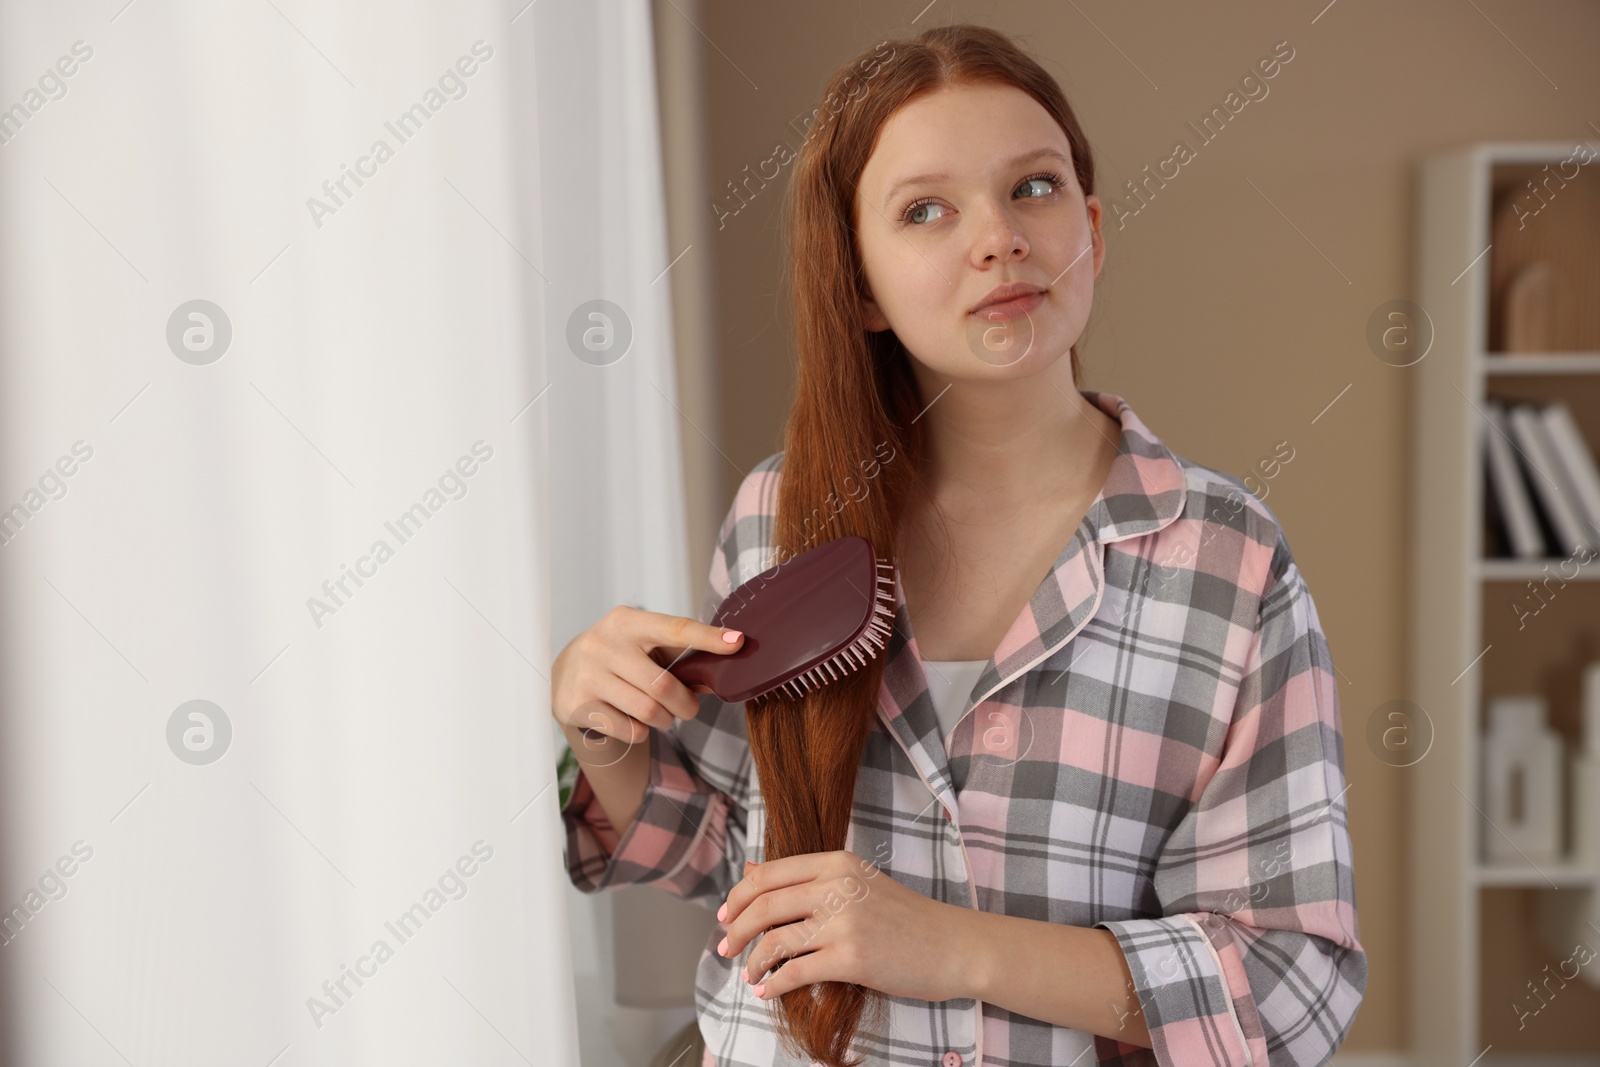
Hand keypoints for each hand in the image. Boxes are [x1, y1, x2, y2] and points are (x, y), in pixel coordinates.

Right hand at [550, 605, 743, 747]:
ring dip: (666, 720)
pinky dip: (642, 731)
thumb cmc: (620, 658)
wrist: (566, 674)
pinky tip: (635, 721)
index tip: (737, 643)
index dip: (708, 638)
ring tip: (663, 716)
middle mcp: (603, 643)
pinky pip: (630, 730)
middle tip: (689, 709)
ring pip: (648, 711)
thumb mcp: (646, 648)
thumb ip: (682, 657)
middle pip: (663, 684)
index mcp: (627, 622)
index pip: (675, 629)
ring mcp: (586, 674)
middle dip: (685, 703)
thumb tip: (720, 676)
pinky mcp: (576, 704)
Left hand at [716, 851, 972, 1003]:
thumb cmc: (905, 917)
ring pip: (775, 941)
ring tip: (749, 973)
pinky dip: (773, 984)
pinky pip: (796, 973)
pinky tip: (766, 990)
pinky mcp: (852, 959)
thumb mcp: (856, 882)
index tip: (725, 915)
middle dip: (736, 930)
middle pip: (764, 905)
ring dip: (753, 961)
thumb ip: (805, 878)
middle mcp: (838, 886)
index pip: (768, 874)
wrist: (953, 945)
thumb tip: (751, 871)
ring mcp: (844, 923)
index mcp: (836, 862)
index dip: (738, 896)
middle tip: (725, 948)